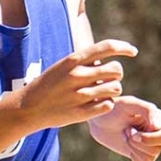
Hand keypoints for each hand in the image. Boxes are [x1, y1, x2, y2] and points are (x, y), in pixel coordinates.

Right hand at [14, 39, 137, 130]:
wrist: (27, 108)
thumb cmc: (47, 85)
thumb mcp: (62, 66)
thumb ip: (83, 61)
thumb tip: (107, 56)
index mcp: (73, 60)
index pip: (107, 47)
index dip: (124, 48)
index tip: (133, 52)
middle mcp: (78, 75)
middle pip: (116, 69)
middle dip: (116, 74)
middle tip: (109, 79)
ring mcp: (80, 95)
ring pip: (115, 88)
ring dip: (113, 90)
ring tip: (103, 93)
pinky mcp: (81, 113)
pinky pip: (108, 105)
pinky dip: (107, 104)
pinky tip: (98, 104)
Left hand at [88, 96, 160, 160]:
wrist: (100, 120)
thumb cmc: (115, 108)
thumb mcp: (130, 104)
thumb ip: (147, 110)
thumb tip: (158, 126)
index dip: (149, 138)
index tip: (131, 130)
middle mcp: (159, 134)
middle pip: (157, 149)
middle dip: (137, 143)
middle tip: (126, 131)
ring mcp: (151, 146)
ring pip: (150, 158)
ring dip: (133, 148)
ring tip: (126, 135)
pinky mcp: (142, 156)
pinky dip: (135, 159)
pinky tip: (128, 147)